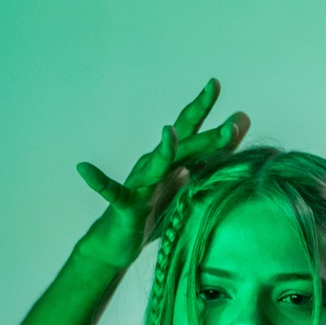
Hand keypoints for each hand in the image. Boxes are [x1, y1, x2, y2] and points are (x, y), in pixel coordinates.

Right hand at [76, 80, 250, 265]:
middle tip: (230, 125)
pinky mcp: (125, 206)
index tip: (212, 83)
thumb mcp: (192, 178)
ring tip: (168, 133)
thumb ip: (216, 150)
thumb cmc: (156, 209)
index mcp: (173, 160)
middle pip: (181, 145)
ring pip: (155, 166)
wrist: (121, 241)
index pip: (190, 130)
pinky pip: (112, 192)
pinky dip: (98, 181)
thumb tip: (241, 118)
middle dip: (205, 135)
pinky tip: (84, 168)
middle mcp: (155, 166)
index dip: (201, 107)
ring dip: (163, 150)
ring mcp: (140, 184)